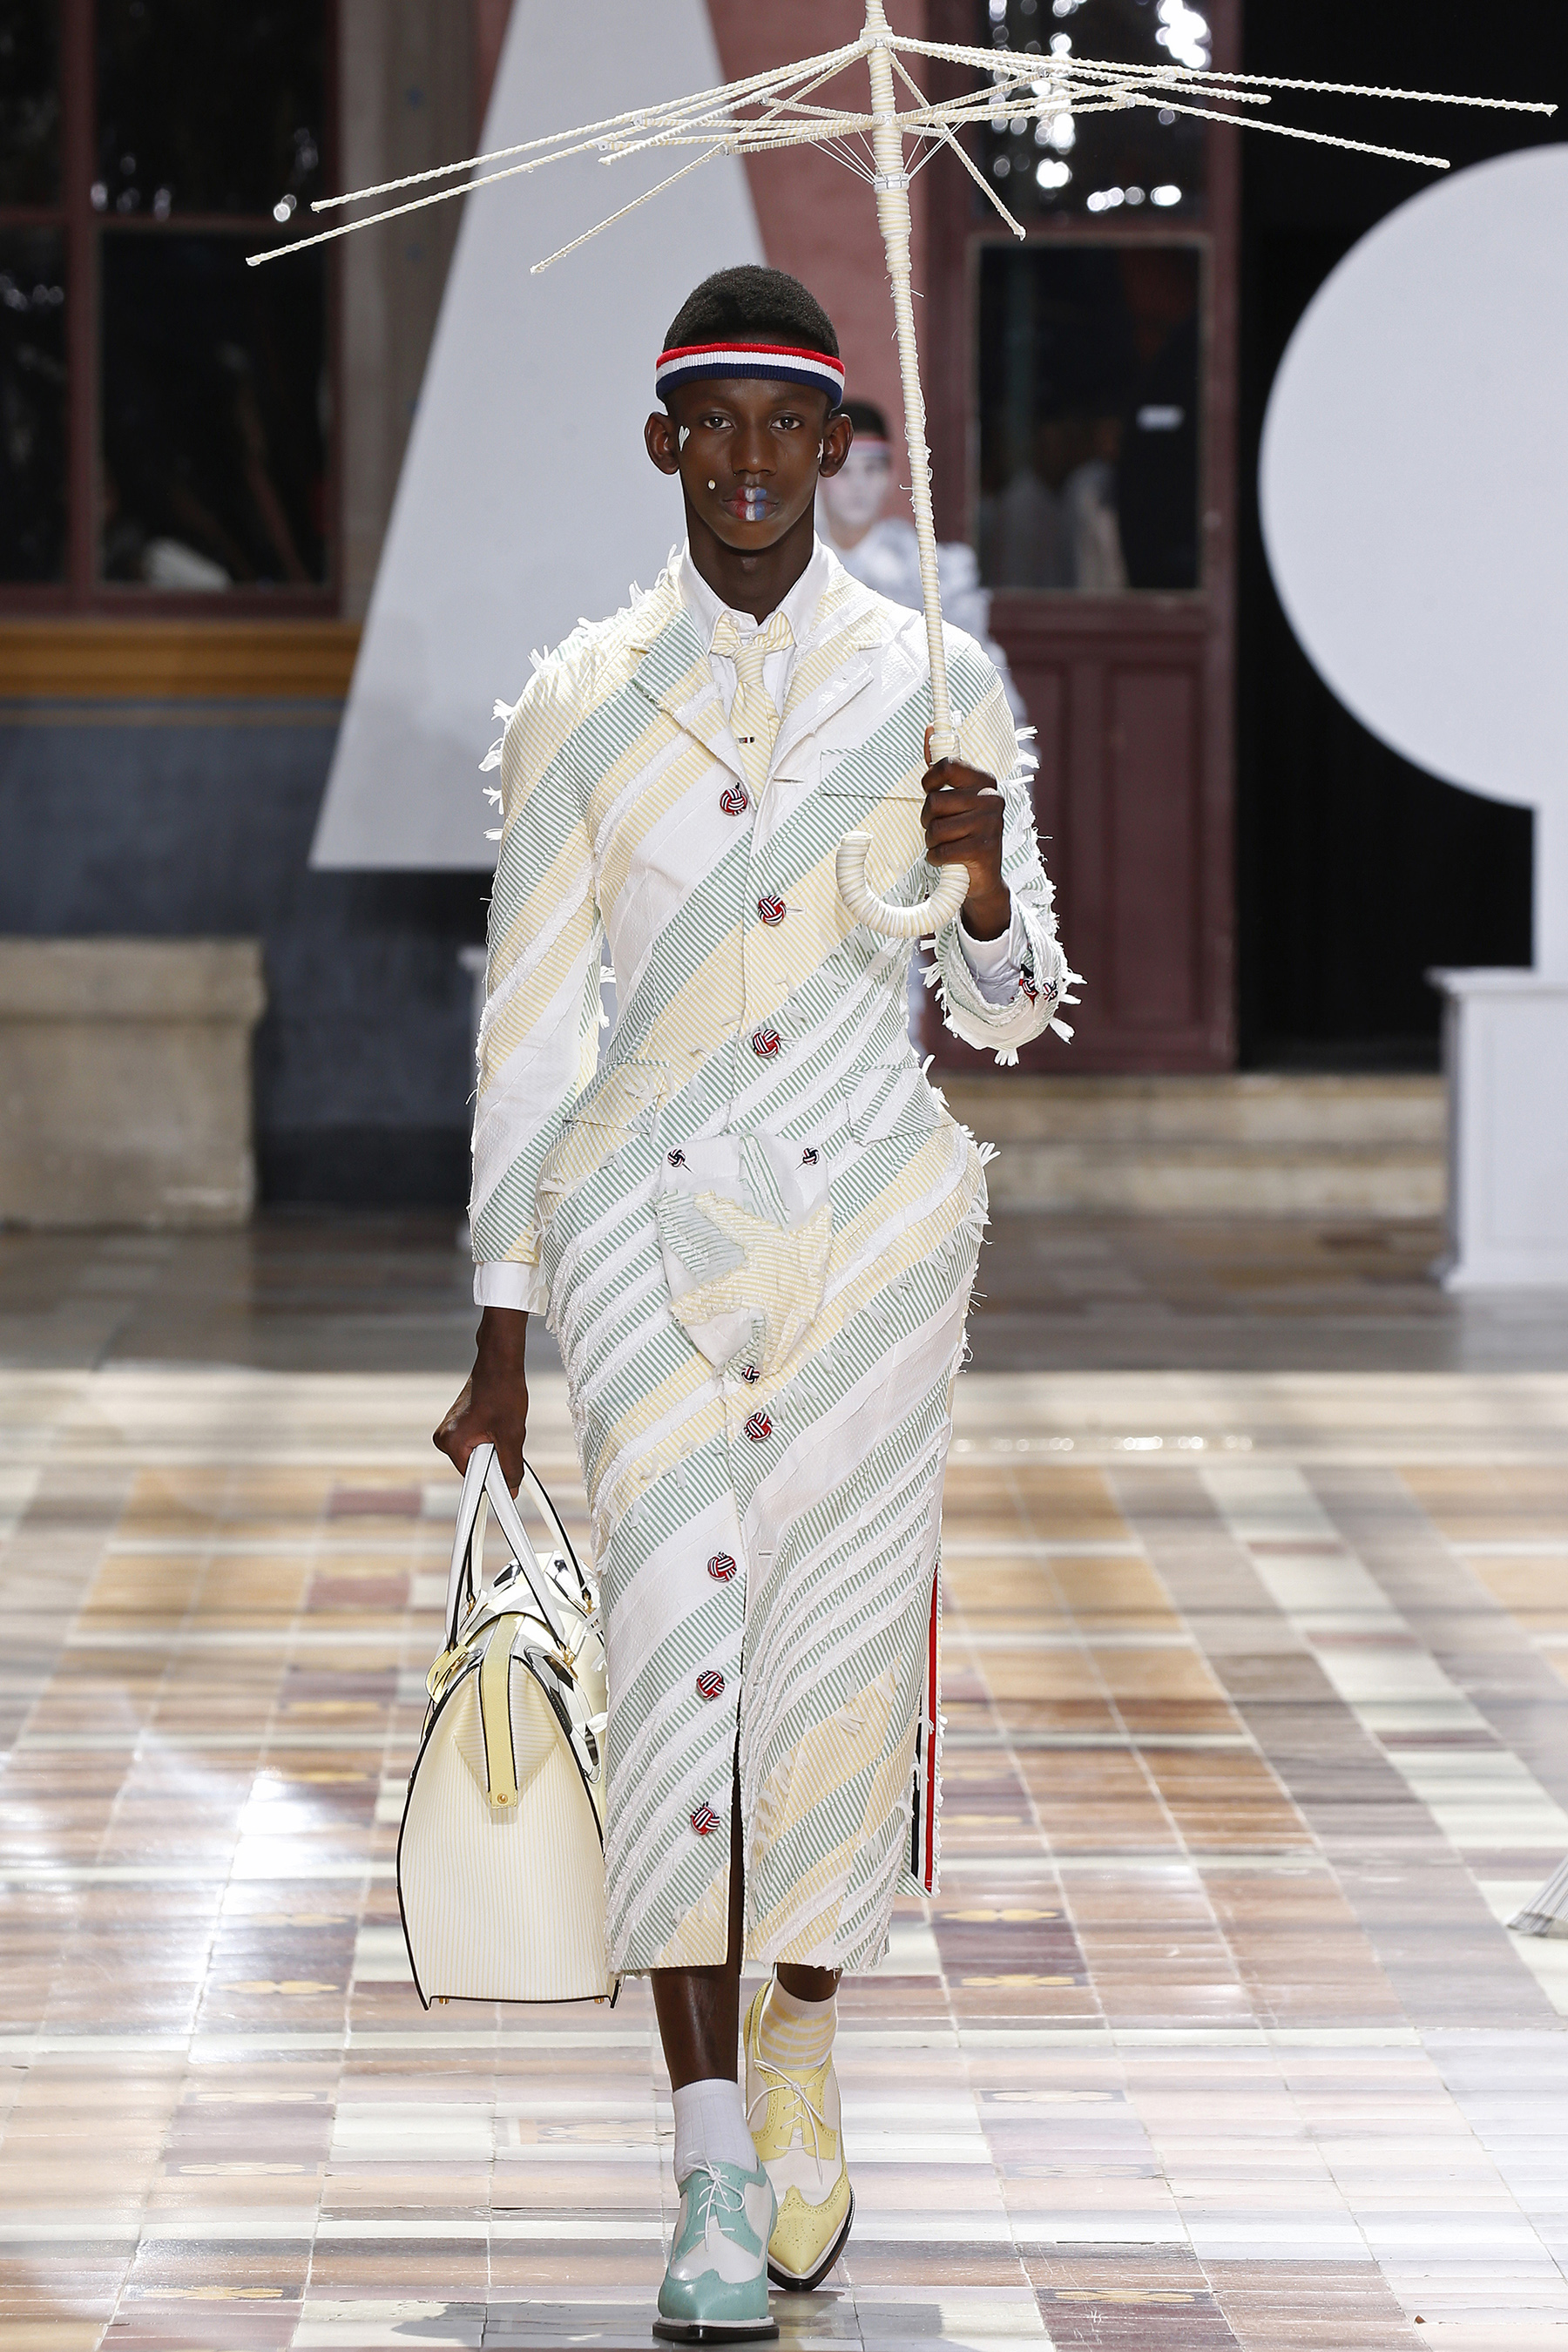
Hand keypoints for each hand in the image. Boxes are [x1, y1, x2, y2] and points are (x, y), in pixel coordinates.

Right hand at [434, 1306, 528, 1492]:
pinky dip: (490, 1439)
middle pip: (475, 1468)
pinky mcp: (457, 1426)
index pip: (473, 1480)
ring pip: (478, 1456)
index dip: (493, 1483)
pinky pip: (476, 1445)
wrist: (499, 1364)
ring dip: (494, 1448)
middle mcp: (444, 1439)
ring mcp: (449, 1432)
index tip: (507, 1490)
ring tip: (501, 1425)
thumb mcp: (512, 1435)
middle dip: (495, 1460)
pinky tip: (497, 1422)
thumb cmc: (503, 1392)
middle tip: (506, 1438)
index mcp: (451, 1443)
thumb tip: (511, 1489)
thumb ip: (510, 1467)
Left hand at [921, 743, 1009, 939]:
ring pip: (935, 828)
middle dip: (927, 818)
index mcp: (985, 782)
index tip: (930, 790)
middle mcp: (992, 799)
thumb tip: (930, 728)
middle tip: (939, 827)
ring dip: (932, 841)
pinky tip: (948, 858)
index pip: (948, 764)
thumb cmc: (964, 832)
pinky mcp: (983, 850)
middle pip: (934, 801)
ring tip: (945, 843)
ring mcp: (990, 824)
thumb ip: (942, 765)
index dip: (929, 780)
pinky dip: (937, 858)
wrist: (983, 877)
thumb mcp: (955, 796)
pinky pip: (941, 850)